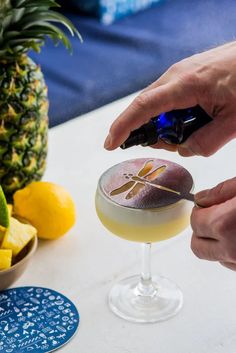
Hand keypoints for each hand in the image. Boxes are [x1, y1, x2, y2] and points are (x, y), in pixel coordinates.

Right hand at [104, 42, 235, 155]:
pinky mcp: (185, 75)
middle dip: (147, 130)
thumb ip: (206, 142)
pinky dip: (172, 114)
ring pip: (157, 104)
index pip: (143, 107)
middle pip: (145, 107)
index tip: (110, 143)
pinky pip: (168, 98)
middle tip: (169, 144)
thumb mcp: (234, 121)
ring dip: (165, 123)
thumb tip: (184, 151)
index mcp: (185, 84)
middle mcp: (176, 75)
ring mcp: (179, 73)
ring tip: (192, 129)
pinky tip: (191, 119)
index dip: (123, 126)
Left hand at [191, 177, 235, 269]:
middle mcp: (231, 249)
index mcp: (224, 224)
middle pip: (198, 247)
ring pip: (217, 258)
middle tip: (215, 217)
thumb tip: (202, 198)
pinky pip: (233, 265)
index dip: (199, 212)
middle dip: (201, 232)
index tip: (207, 205)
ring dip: (217, 244)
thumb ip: (221, 192)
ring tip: (231, 227)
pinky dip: (232, 253)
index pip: (195, 222)